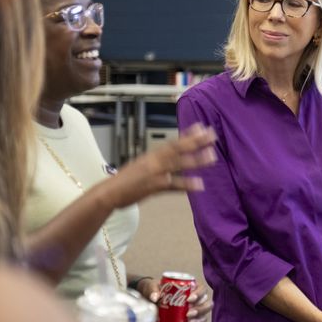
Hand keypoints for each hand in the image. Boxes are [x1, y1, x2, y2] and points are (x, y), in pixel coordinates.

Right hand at [100, 123, 216, 209]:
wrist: (108, 193)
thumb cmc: (127, 180)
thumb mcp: (143, 165)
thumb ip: (160, 161)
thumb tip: (173, 154)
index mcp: (152, 155)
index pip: (173, 142)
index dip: (188, 135)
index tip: (203, 127)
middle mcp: (154, 161)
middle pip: (177, 149)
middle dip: (195, 142)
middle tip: (212, 135)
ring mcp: (153, 173)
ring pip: (177, 164)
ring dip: (195, 160)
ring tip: (212, 157)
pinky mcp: (152, 187)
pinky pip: (172, 185)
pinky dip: (185, 184)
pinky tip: (200, 185)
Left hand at [142, 281, 211, 321]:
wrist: (148, 301)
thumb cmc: (153, 290)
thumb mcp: (151, 286)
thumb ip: (152, 289)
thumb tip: (155, 297)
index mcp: (191, 289)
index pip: (202, 290)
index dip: (199, 295)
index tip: (189, 300)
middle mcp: (195, 302)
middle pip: (206, 305)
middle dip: (200, 310)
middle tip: (188, 314)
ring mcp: (191, 314)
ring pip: (203, 318)